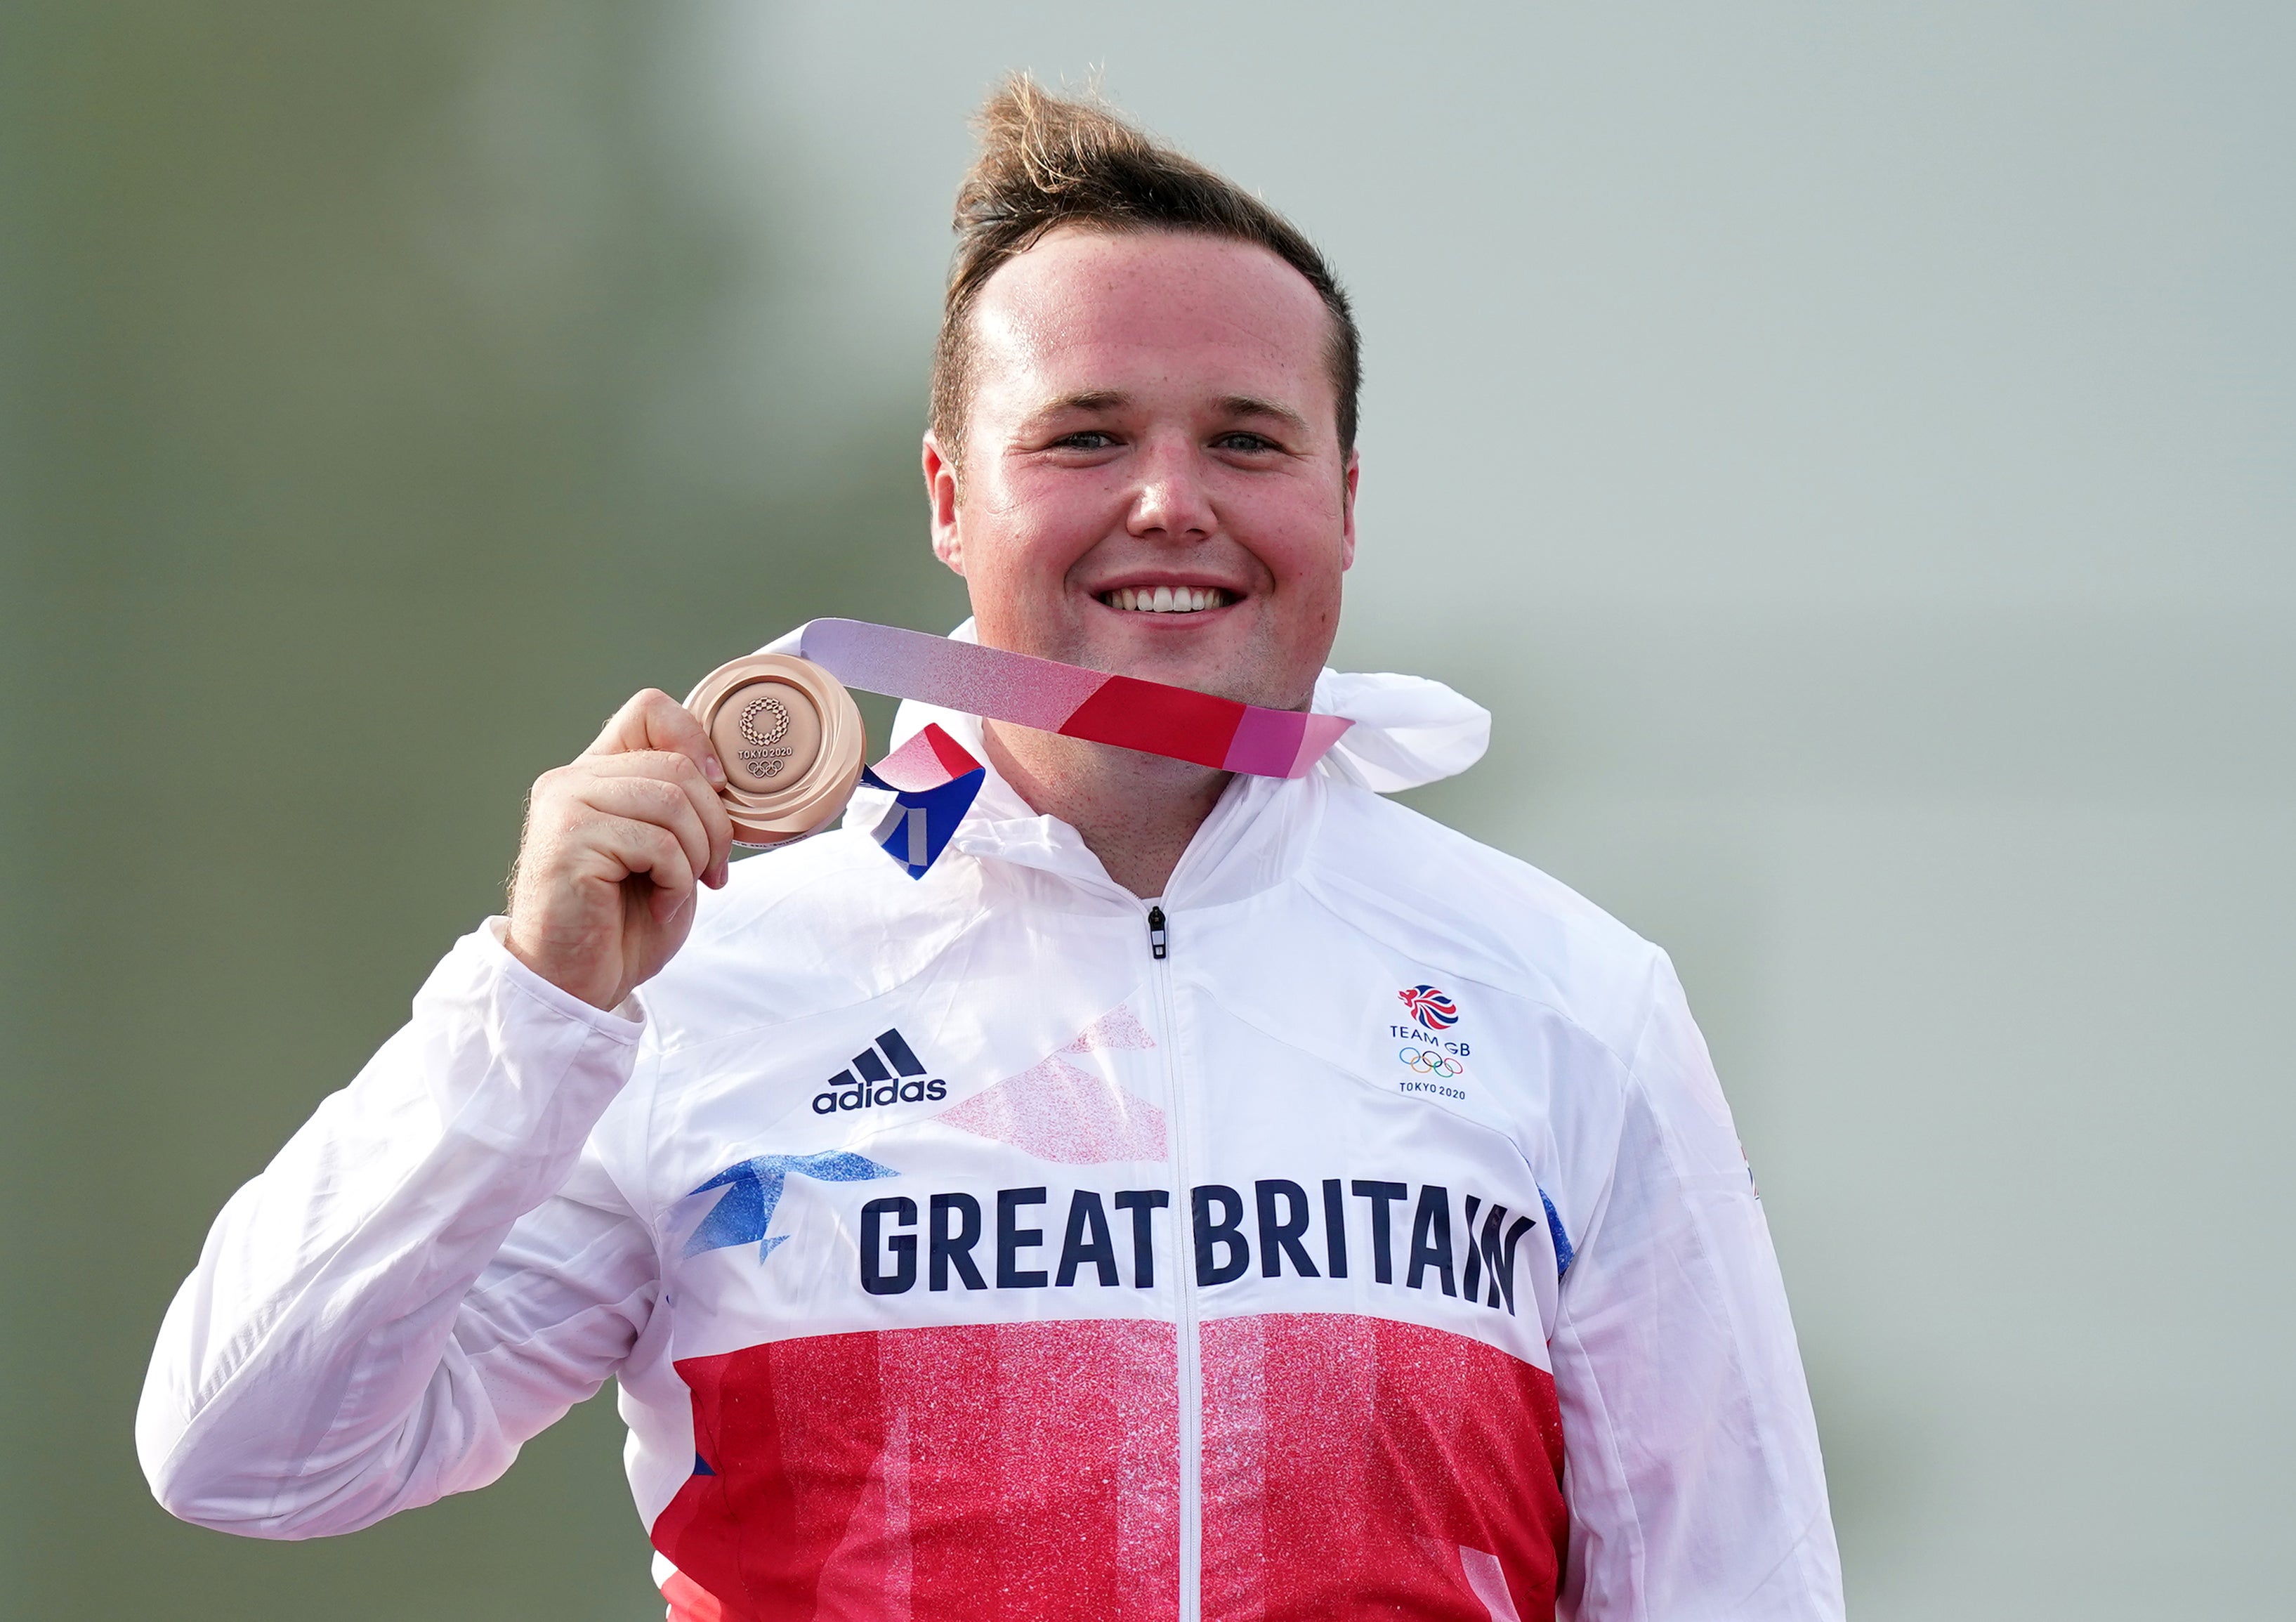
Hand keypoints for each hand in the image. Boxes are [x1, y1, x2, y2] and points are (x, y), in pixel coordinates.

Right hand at [505, 690, 735, 1010]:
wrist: (579, 984)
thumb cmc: (625, 922)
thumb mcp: (667, 850)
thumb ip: (681, 803)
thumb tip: (725, 770)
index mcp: (596, 773)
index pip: (650, 710)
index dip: (698, 741)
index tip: (719, 792)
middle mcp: (572, 780)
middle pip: (678, 765)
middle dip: (714, 824)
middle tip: (711, 872)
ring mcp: (565, 807)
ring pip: (673, 802)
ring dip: (697, 855)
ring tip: (679, 890)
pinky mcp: (568, 842)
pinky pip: (657, 843)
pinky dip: (676, 881)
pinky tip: (659, 904)